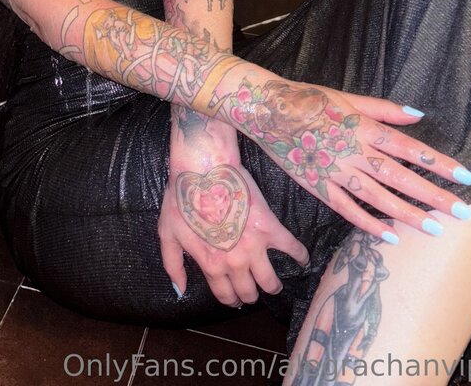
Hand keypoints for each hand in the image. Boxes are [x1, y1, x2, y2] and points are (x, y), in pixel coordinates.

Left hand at [158, 156, 309, 306]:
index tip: (234, 297)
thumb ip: (173, 265)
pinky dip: (300, 256)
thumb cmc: (183, 198)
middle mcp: (235, 262)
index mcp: (211, 264)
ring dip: (273, 285)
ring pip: (270, 281)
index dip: (231, 299)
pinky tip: (303, 260)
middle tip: (252, 288)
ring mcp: (255, 246)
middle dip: (250, 294)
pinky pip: (292, 248)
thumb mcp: (168, 233)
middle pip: (249, 292)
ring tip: (274, 283)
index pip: (225, 295)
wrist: (204, 169)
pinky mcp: (270, 228)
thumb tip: (181, 290)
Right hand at [221, 75, 470, 240]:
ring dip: (406, 213)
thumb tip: (418, 114)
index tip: (465, 177)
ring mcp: (334, 170)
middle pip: (398, 176)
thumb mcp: (347, 97)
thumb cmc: (308, 99)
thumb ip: (383, 108)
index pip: (408, 147)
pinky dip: (367, 223)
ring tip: (433, 228)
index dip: (437, 162)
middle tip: (460, 211)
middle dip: (431, 194)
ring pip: (376, 196)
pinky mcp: (317, 185)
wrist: (266, 110)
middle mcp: (352, 150)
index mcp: (362, 126)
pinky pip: (346, 208)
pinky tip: (389, 236)